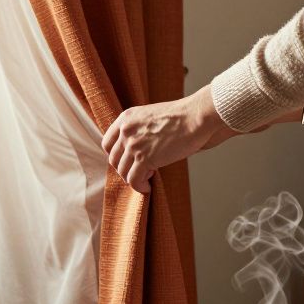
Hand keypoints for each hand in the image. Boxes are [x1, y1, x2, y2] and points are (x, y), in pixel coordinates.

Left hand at [101, 85, 229, 193]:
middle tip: (139, 172)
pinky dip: (139, 187)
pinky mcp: (144, 159)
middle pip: (114, 159)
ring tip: (147, 179)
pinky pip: (133, 180)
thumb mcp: (150, 116)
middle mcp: (126, 131)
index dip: (116, 156)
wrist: (196, 117)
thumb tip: (134, 151)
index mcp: (125, 118)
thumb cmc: (181, 118)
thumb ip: (138, 129)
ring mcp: (133, 145)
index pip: (107, 143)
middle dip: (125, 169)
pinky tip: (148, 187)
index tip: (126, 162)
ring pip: (123, 171)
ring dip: (134, 178)